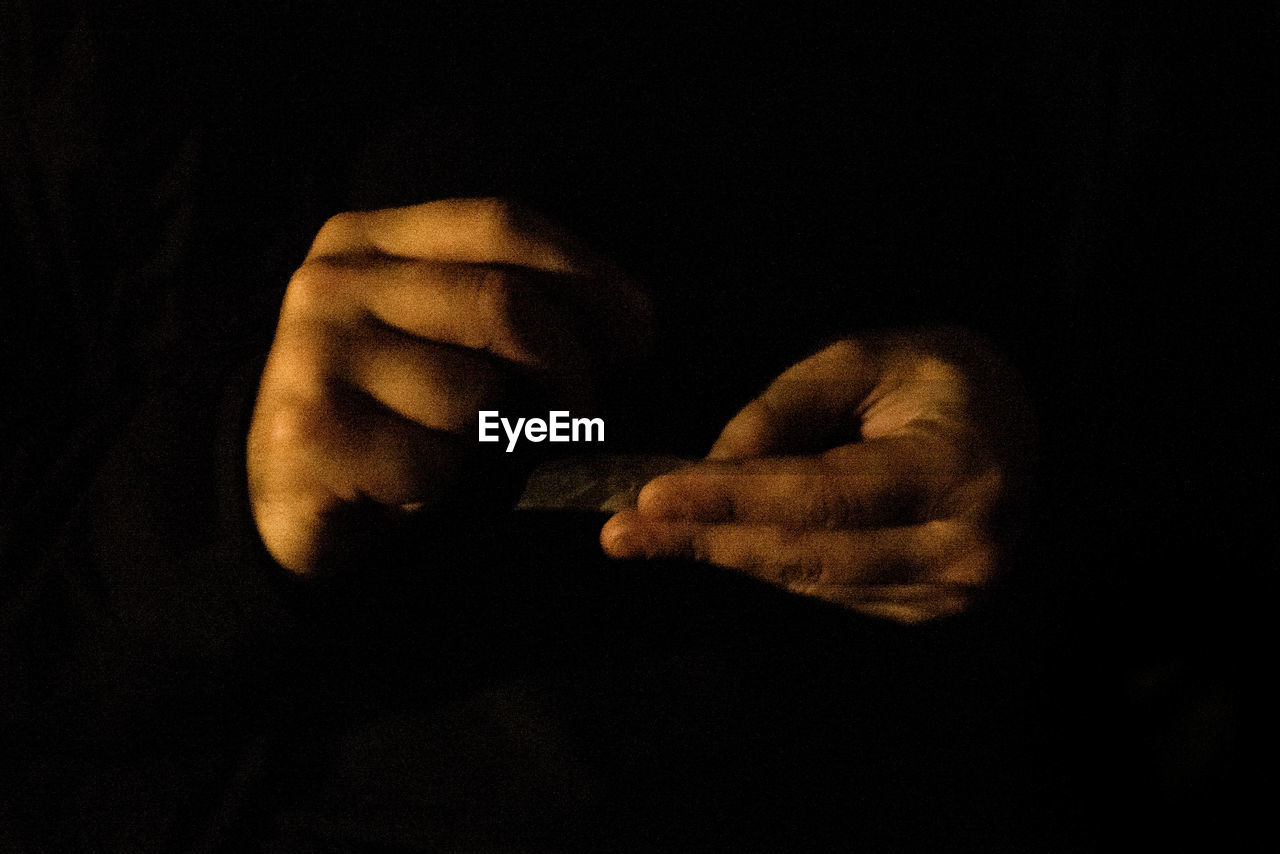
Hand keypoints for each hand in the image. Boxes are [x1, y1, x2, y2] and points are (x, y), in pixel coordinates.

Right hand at [248, 198, 648, 573]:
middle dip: (569, 363)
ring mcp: (314, 355)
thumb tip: (631, 320)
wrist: (281, 496)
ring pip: (476, 391)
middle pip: (502, 302)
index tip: (640, 330)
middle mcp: (332, 282)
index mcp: (369, 239)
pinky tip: (422, 484)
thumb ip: (504, 302)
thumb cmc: (385, 409)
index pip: (502, 224)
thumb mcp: (437, 333)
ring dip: (506, 436)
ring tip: (482, 448)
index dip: (588, 274)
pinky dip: (454, 485)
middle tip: (586, 406)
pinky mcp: (311, 433)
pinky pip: (437, 460)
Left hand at [601, 330, 1031, 622]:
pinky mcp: (926, 610)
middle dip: (706, 541)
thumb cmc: (938, 378)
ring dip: (725, 556)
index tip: (650, 497)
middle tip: (620, 533)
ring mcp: (948, 592)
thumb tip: (706, 466)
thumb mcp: (862, 360)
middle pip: (808, 554)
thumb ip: (783, 411)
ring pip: (810, 582)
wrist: (1020, 427)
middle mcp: (961, 549)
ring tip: (647, 534)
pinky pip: (827, 593)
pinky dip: (769, 565)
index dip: (732, 500)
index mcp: (956, 473)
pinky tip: (721, 540)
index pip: (823, 495)